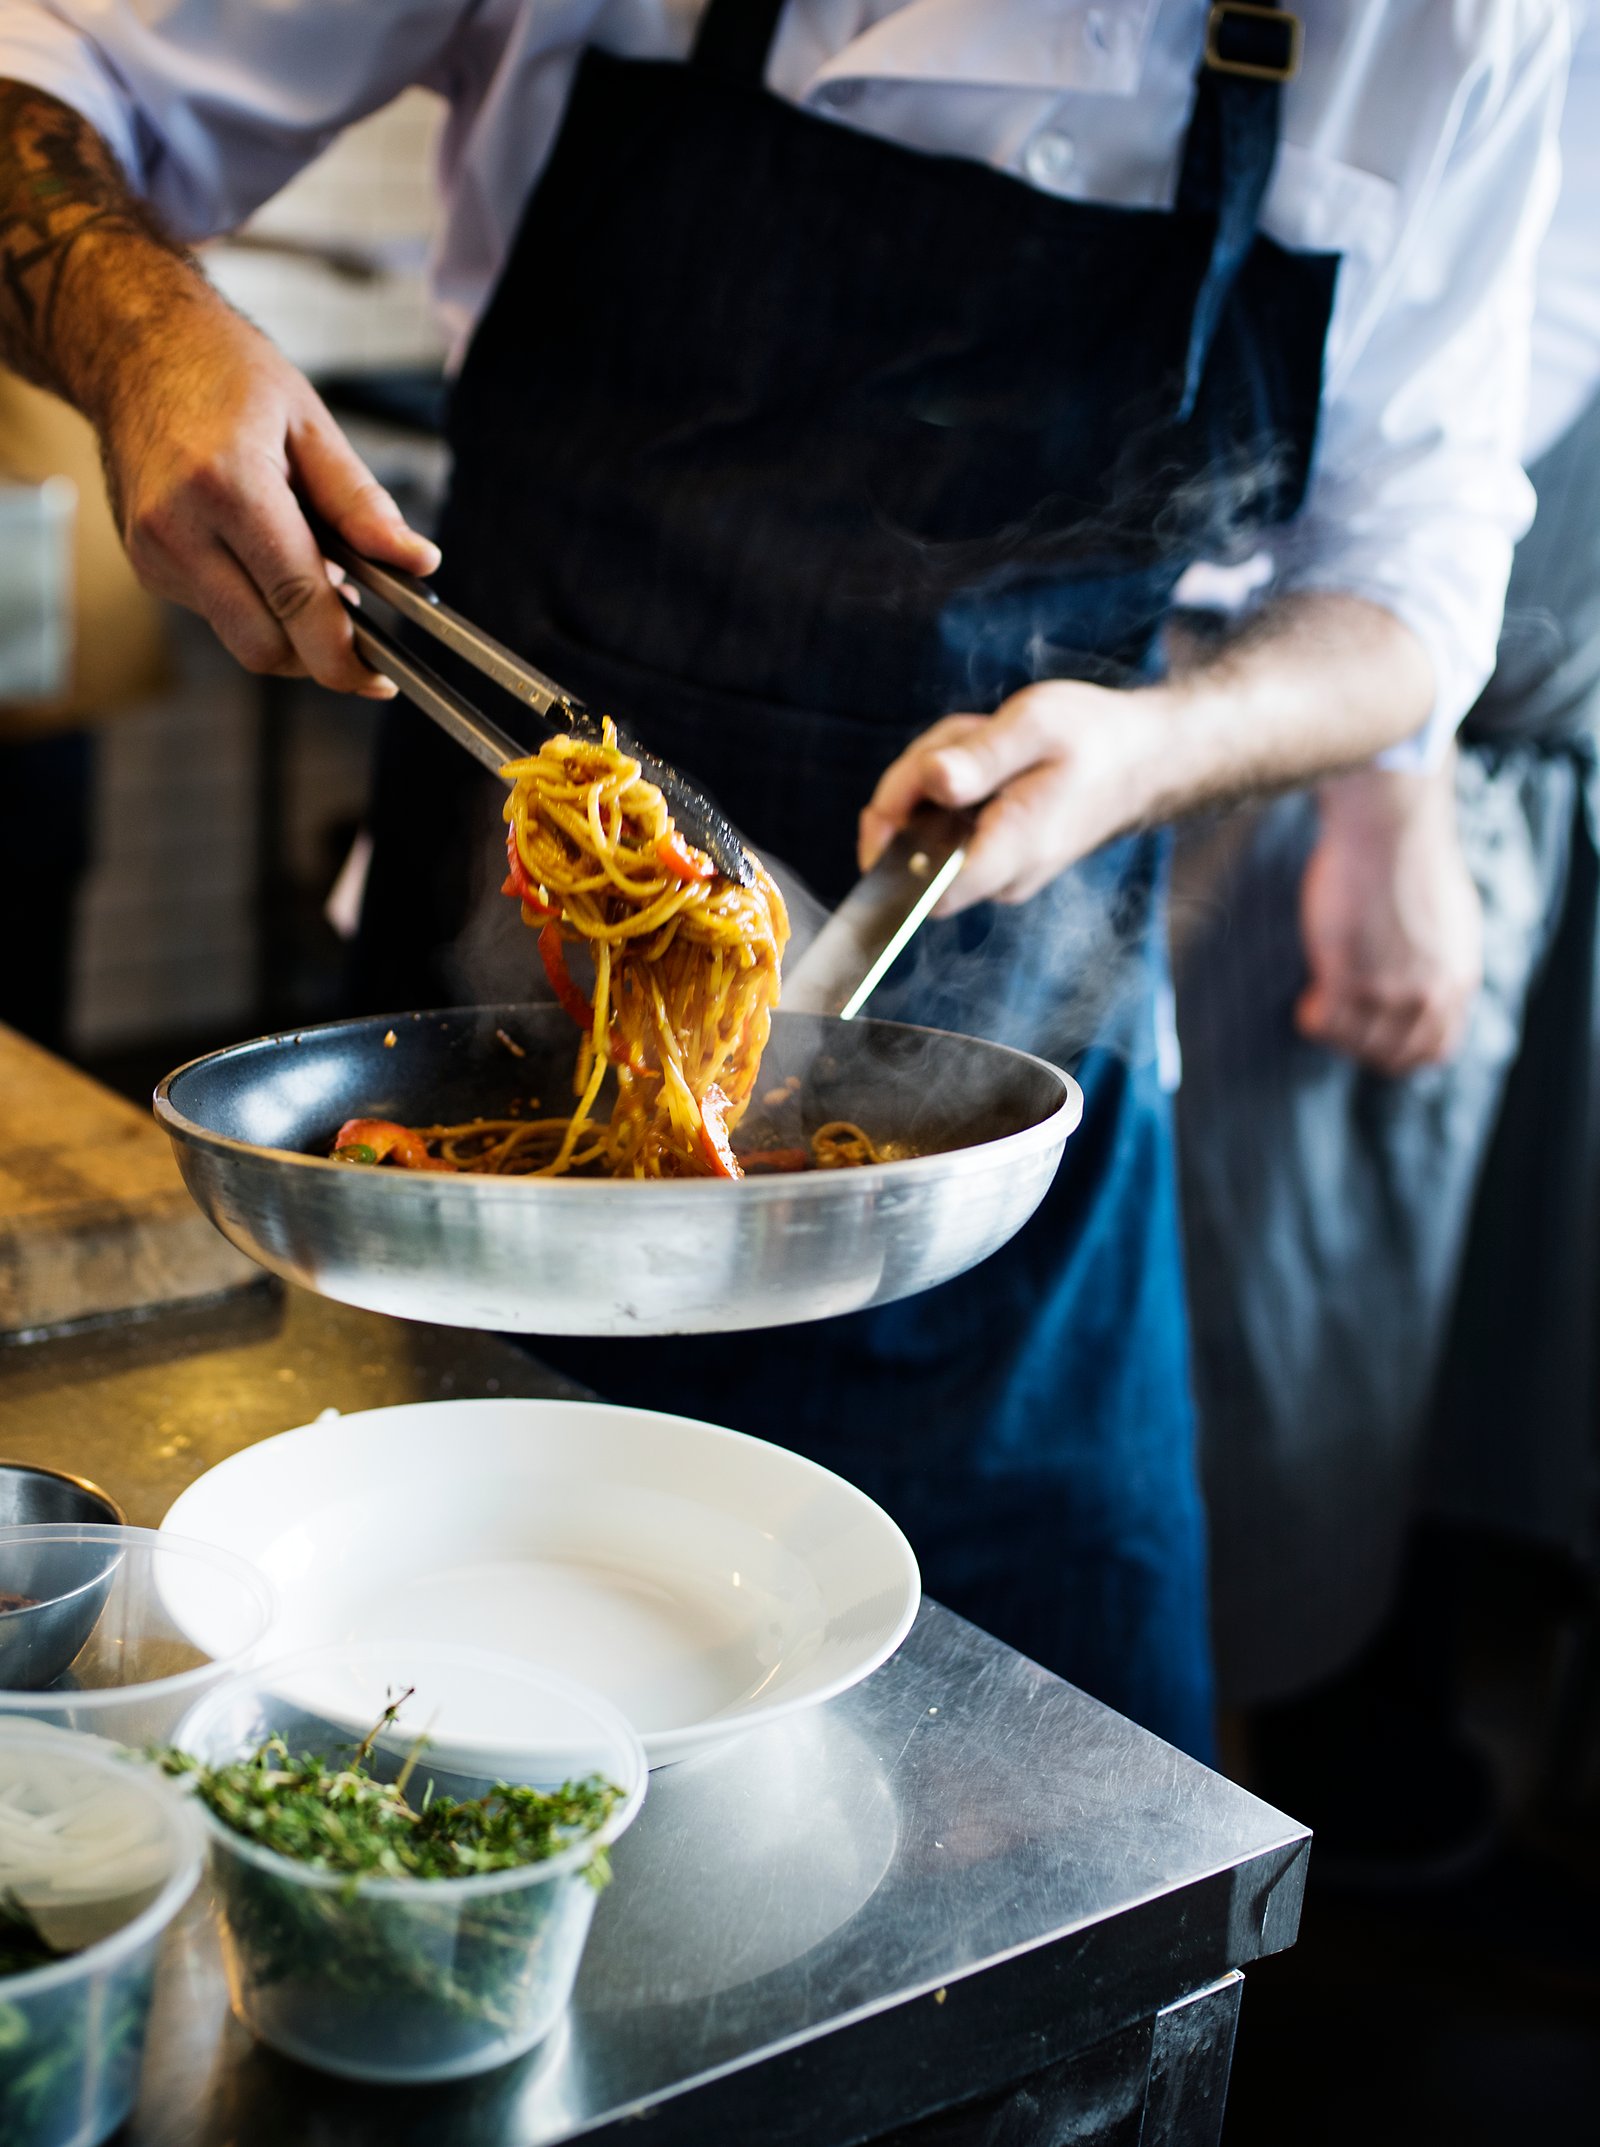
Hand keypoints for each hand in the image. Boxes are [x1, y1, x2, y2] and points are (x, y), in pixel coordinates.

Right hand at [98, 298, 438, 695]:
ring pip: (241, 638)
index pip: (298, 602)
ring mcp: (154, 554)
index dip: (346, 655)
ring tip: (313, 570)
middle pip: (264, 647)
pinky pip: (219, 615)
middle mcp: (178, 528)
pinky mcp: (147, 567)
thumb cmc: (224, 373)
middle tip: (360, 633)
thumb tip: (418, 562)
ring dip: (288, 628)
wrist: (133, 350)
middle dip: (317, 656)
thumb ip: (363, 504)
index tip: (382, 677)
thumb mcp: (310, 423)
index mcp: (227, 486)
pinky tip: (269, 558)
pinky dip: (257, 605)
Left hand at [859, 679, 1165, 912]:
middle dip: (918, 782)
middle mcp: (1001, 877)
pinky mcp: (996, 858)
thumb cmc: (1094, 737)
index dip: (890, 842)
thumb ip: (979, 758)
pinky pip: (948, 826)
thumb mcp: (1035, 725)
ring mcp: (998, 872)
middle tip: (968, 736)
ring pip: (927, 830)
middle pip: (913, 847)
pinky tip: (991, 757)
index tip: (901, 791)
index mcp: (1010, 851)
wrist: (1144, 757)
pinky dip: (955, 786)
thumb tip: (931, 784)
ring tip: (989, 738)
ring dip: (938, 776)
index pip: (921, 889)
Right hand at [1295, 760, 1482, 1074]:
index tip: (1376, 1033)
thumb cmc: (1412, 859)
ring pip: (1355, 1044)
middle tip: (1341, 1018)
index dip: (1400, 1050)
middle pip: (1391, 1055)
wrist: (1390, 830)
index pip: (1434, 1051)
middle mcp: (1428, 994)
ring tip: (1322, 1002)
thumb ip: (1442, 961)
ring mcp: (1389, 990)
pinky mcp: (1349, 977)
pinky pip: (1326, 1024)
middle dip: (1361, 1045)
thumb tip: (1429, 979)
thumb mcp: (1452, 921)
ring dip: (1335, 1031)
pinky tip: (1310, 996)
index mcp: (1457, 981)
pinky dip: (1314, 1019)